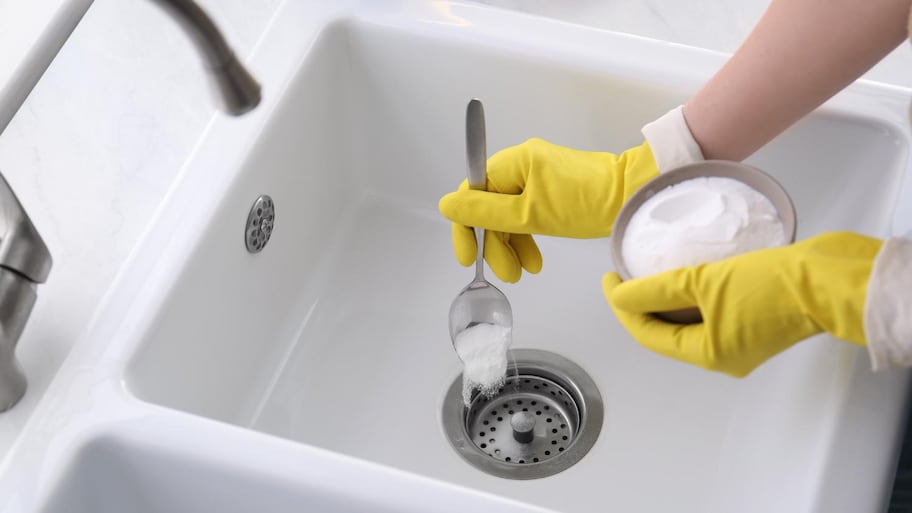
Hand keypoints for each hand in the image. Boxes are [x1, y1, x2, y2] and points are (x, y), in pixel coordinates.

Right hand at [439, 138, 659, 281]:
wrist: (631, 196)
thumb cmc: (584, 203)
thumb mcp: (529, 214)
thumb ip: (485, 212)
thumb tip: (446, 205)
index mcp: (512, 162)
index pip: (472, 194)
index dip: (466, 228)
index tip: (468, 258)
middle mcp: (520, 164)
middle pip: (490, 207)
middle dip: (495, 244)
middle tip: (507, 274)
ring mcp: (537, 177)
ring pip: (508, 215)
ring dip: (511, 245)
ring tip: (524, 272)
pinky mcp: (551, 190)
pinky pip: (526, 214)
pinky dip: (527, 237)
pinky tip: (534, 260)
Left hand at [602, 232, 881, 376]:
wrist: (829, 279)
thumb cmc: (770, 285)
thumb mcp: (704, 282)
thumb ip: (656, 290)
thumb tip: (620, 295)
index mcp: (709, 354)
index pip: (649, 335)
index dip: (623, 307)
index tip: (609, 278)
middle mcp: (723, 356)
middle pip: (666, 333)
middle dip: (641, 306)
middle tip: (623, 276)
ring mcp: (741, 342)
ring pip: (688, 324)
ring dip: (665, 302)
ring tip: (646, 274)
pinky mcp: (756, 323)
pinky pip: (709, 314)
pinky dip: (691, 299)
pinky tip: (682, 276)